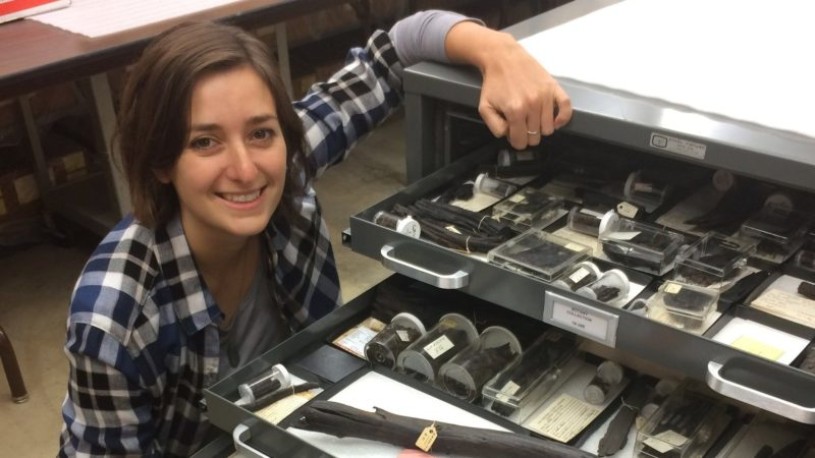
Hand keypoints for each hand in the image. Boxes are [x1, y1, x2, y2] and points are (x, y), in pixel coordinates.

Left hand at [446, 23, 571, 149]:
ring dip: (541, 128)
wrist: (503, 57)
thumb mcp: (485, 107)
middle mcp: (532, 104)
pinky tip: (554, 121)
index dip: (516, 141)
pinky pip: (566, 107)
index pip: (521, 141)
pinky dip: (562, 118)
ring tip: (532, 120)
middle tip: (521, 126)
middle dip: (527, 135)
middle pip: (535, 137)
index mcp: (515, 111)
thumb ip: (495, 127)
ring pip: (549, 128)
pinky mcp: (553, 87)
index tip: (513, 135)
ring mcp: (545, 96)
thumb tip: (510, 135)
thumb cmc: (494, 82)